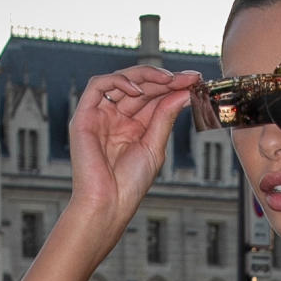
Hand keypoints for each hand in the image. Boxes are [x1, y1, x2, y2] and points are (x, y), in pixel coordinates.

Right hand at [68, 66, 201, 222]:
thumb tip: (184, 92)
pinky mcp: (84, 116)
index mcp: (134, 126)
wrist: (109, 204)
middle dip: (165, 79)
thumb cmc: (130, 184)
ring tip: (168, 80)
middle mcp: (117, 117)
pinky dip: (119, 81)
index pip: (154, 96)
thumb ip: (165, 116)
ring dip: (146, 76)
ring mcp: (100, 115)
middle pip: (140, 86)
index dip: (174, 86)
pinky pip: (98, 86)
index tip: (196, 81)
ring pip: (121, 80)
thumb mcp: (155, 146)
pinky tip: (139, 90)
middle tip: (189, 77)